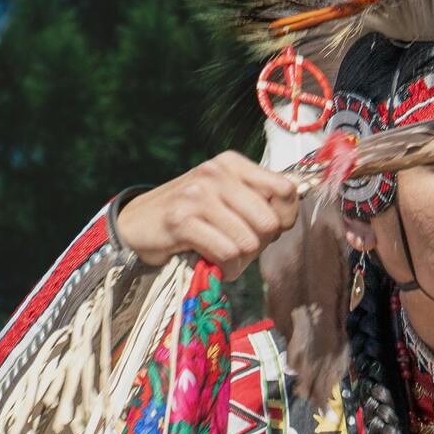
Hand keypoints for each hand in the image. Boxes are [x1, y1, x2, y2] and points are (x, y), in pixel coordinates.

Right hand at [115, 153, 299, 280]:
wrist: (138, 225)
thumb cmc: (191, 216)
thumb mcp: (226, 198)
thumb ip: (258, 199)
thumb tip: (295, 205)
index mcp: (232, 164)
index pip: (285, 190)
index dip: (283, 218)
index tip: (266, 230)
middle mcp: (216, 173)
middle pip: (270, 222)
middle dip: (260, 245)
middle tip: (239, 248)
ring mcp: (198, 195)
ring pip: (249, 242)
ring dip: (241, 261)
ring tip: (224, 257)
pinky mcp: (183, 220)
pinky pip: (227, 253)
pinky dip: (226, 269)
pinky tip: (214, 265)